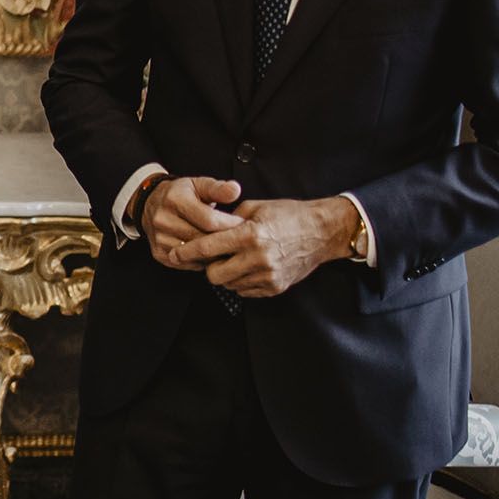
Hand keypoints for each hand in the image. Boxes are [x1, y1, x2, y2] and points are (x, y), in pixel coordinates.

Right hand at [143, 177, 243, 270]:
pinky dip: (201, 261)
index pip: (209, 220)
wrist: (151, 204)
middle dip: (224, 240)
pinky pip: (187, 263)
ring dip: (214, 253)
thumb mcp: (199, 184)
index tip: (243, 225)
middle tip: (240, 239)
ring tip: (226, 246)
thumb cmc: (181, 194)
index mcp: (175, 199)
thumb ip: (218, 188)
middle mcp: (163, 219)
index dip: (230, 225)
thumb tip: (235, 190)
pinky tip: (210, 253)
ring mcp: (159, 238)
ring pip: (195, 254)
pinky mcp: (158, 253)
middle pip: (202, 239)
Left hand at [189, 196, 363, 299]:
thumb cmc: (289, 215)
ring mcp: (268, 275)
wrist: (323, 232)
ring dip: (226, 274)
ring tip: (235, 259)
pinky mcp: (275, 287)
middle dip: (208, 266)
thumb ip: (229, 218)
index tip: (175, 253)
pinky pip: (245, 291)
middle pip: (214, 275)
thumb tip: (207, 227)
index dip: (187, 252)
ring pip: (228, 285)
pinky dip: (241, 281)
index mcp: (250, 234)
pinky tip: (248, 267)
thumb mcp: (256, 207)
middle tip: (212, 257)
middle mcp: (258, 258)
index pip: (208, 248)